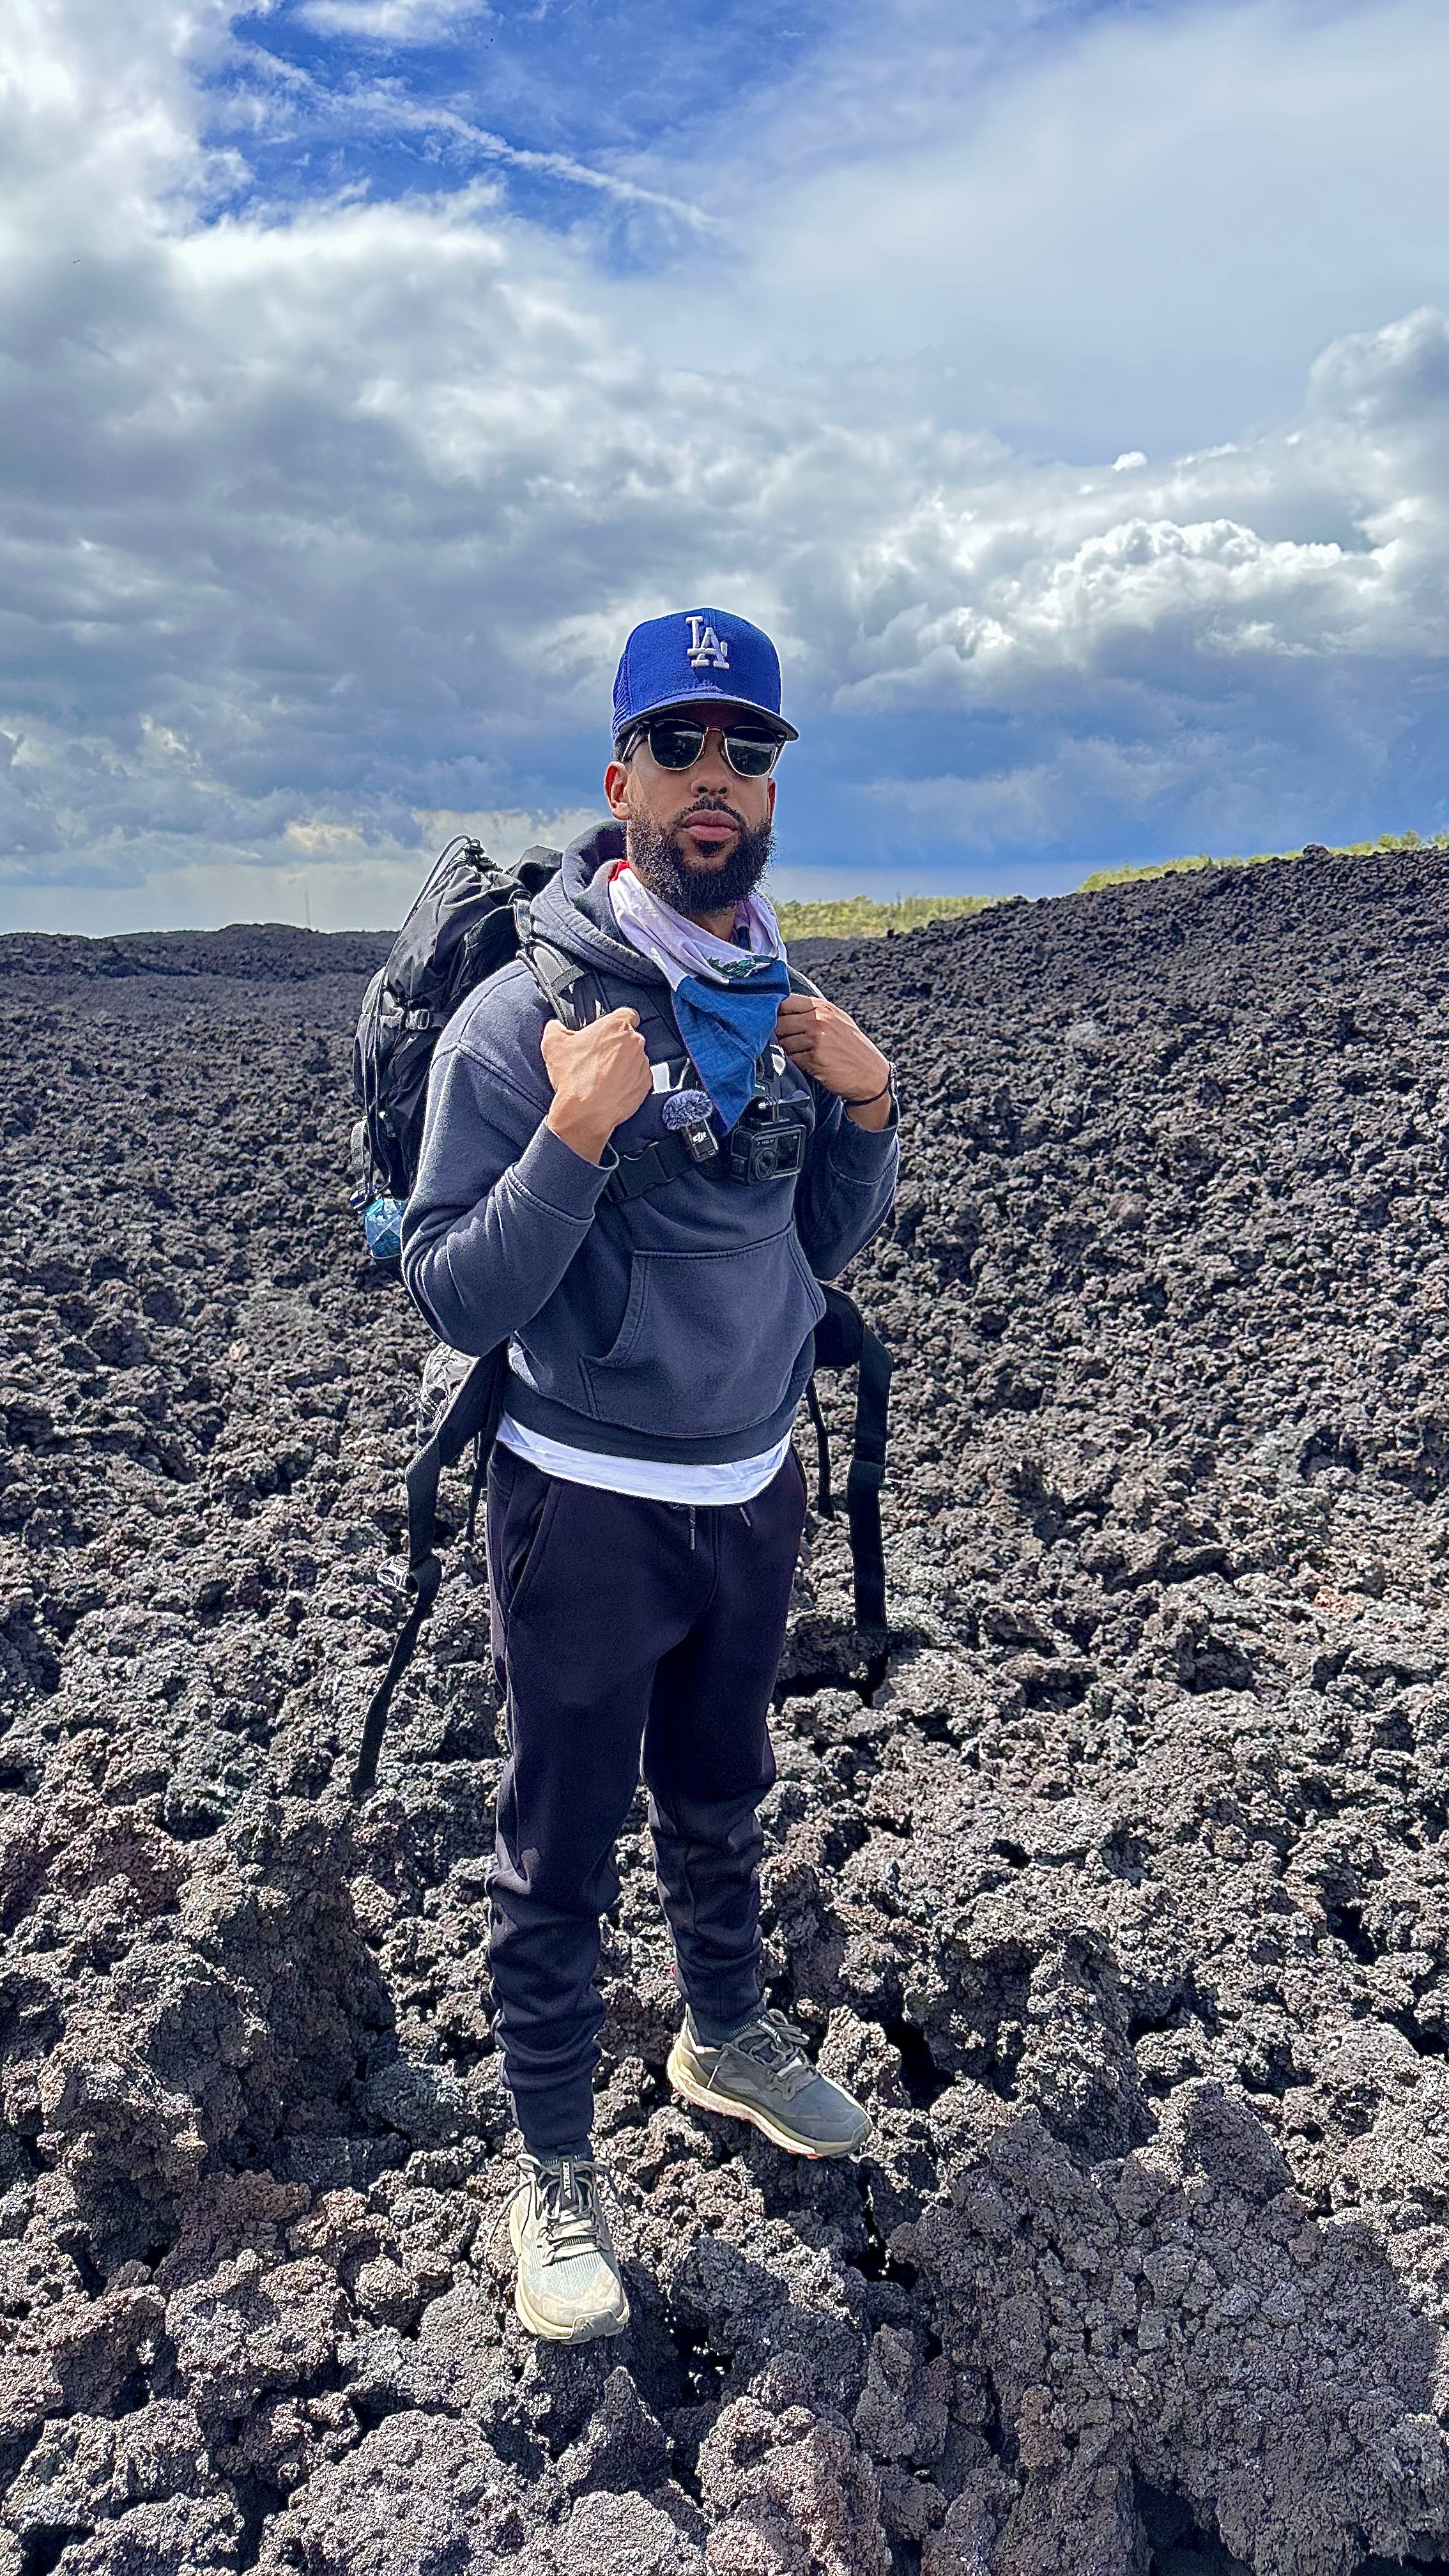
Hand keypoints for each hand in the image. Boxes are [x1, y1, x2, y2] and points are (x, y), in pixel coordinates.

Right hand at [542, 1008, 651, 1163]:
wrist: (584, 1112)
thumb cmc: (572, 1077)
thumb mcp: (552, 1045)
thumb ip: (555, 1028)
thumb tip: (555, 1026)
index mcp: (616, 1026)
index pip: (627, 1014)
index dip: (618, 1022)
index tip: (610, 1031)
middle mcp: (634, 1042)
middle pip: (630, 1038)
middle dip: (617, 1046)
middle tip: (599, 1058)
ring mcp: (642, 1064)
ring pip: (635, 1059)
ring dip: (624, 1064)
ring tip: (604, 1077)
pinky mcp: (645, 1085)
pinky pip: (639, 1078)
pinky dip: (629, 1082)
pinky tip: (613, 1088)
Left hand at [774, 995, 892, 1127]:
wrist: (872, 1076)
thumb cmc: (854, 1050)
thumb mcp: (838, 1021)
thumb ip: (813, 1013)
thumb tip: (782, 1011)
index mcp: (823, 1008)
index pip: (786, 1001)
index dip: (775, 1011)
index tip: (773, 1019)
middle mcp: (819, 1020)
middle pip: (779, 1021)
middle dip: (779, 1033)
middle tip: (787, 1041)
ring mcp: (816, 1039)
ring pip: (783, 1041)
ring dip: (787, 1050)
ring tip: (802, 1054)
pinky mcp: (814, 1059)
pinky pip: (791, 1058)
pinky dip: (796, 1062)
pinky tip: (808, 1063)